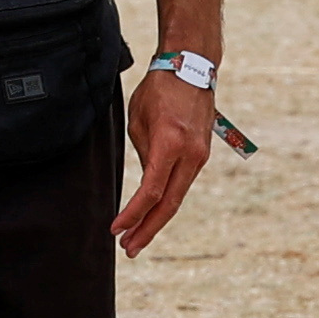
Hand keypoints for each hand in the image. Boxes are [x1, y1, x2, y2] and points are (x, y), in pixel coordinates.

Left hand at [111, 72, 218, 257]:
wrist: (192, 68)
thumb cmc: (159, 90)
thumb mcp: (139, 121)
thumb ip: (144, 155)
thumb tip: (146, 182)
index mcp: (171, 144)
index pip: (150, 192)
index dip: (132, 215)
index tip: (116, 230)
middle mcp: (190, 155)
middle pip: (169, 204)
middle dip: (147, 230)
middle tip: (129, 249)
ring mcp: (200, 156)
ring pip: (177, 197)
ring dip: (156, 219)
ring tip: (137, 237)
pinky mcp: (201, 154)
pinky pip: (182, 184)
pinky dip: (166, 201)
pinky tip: (151, 213)